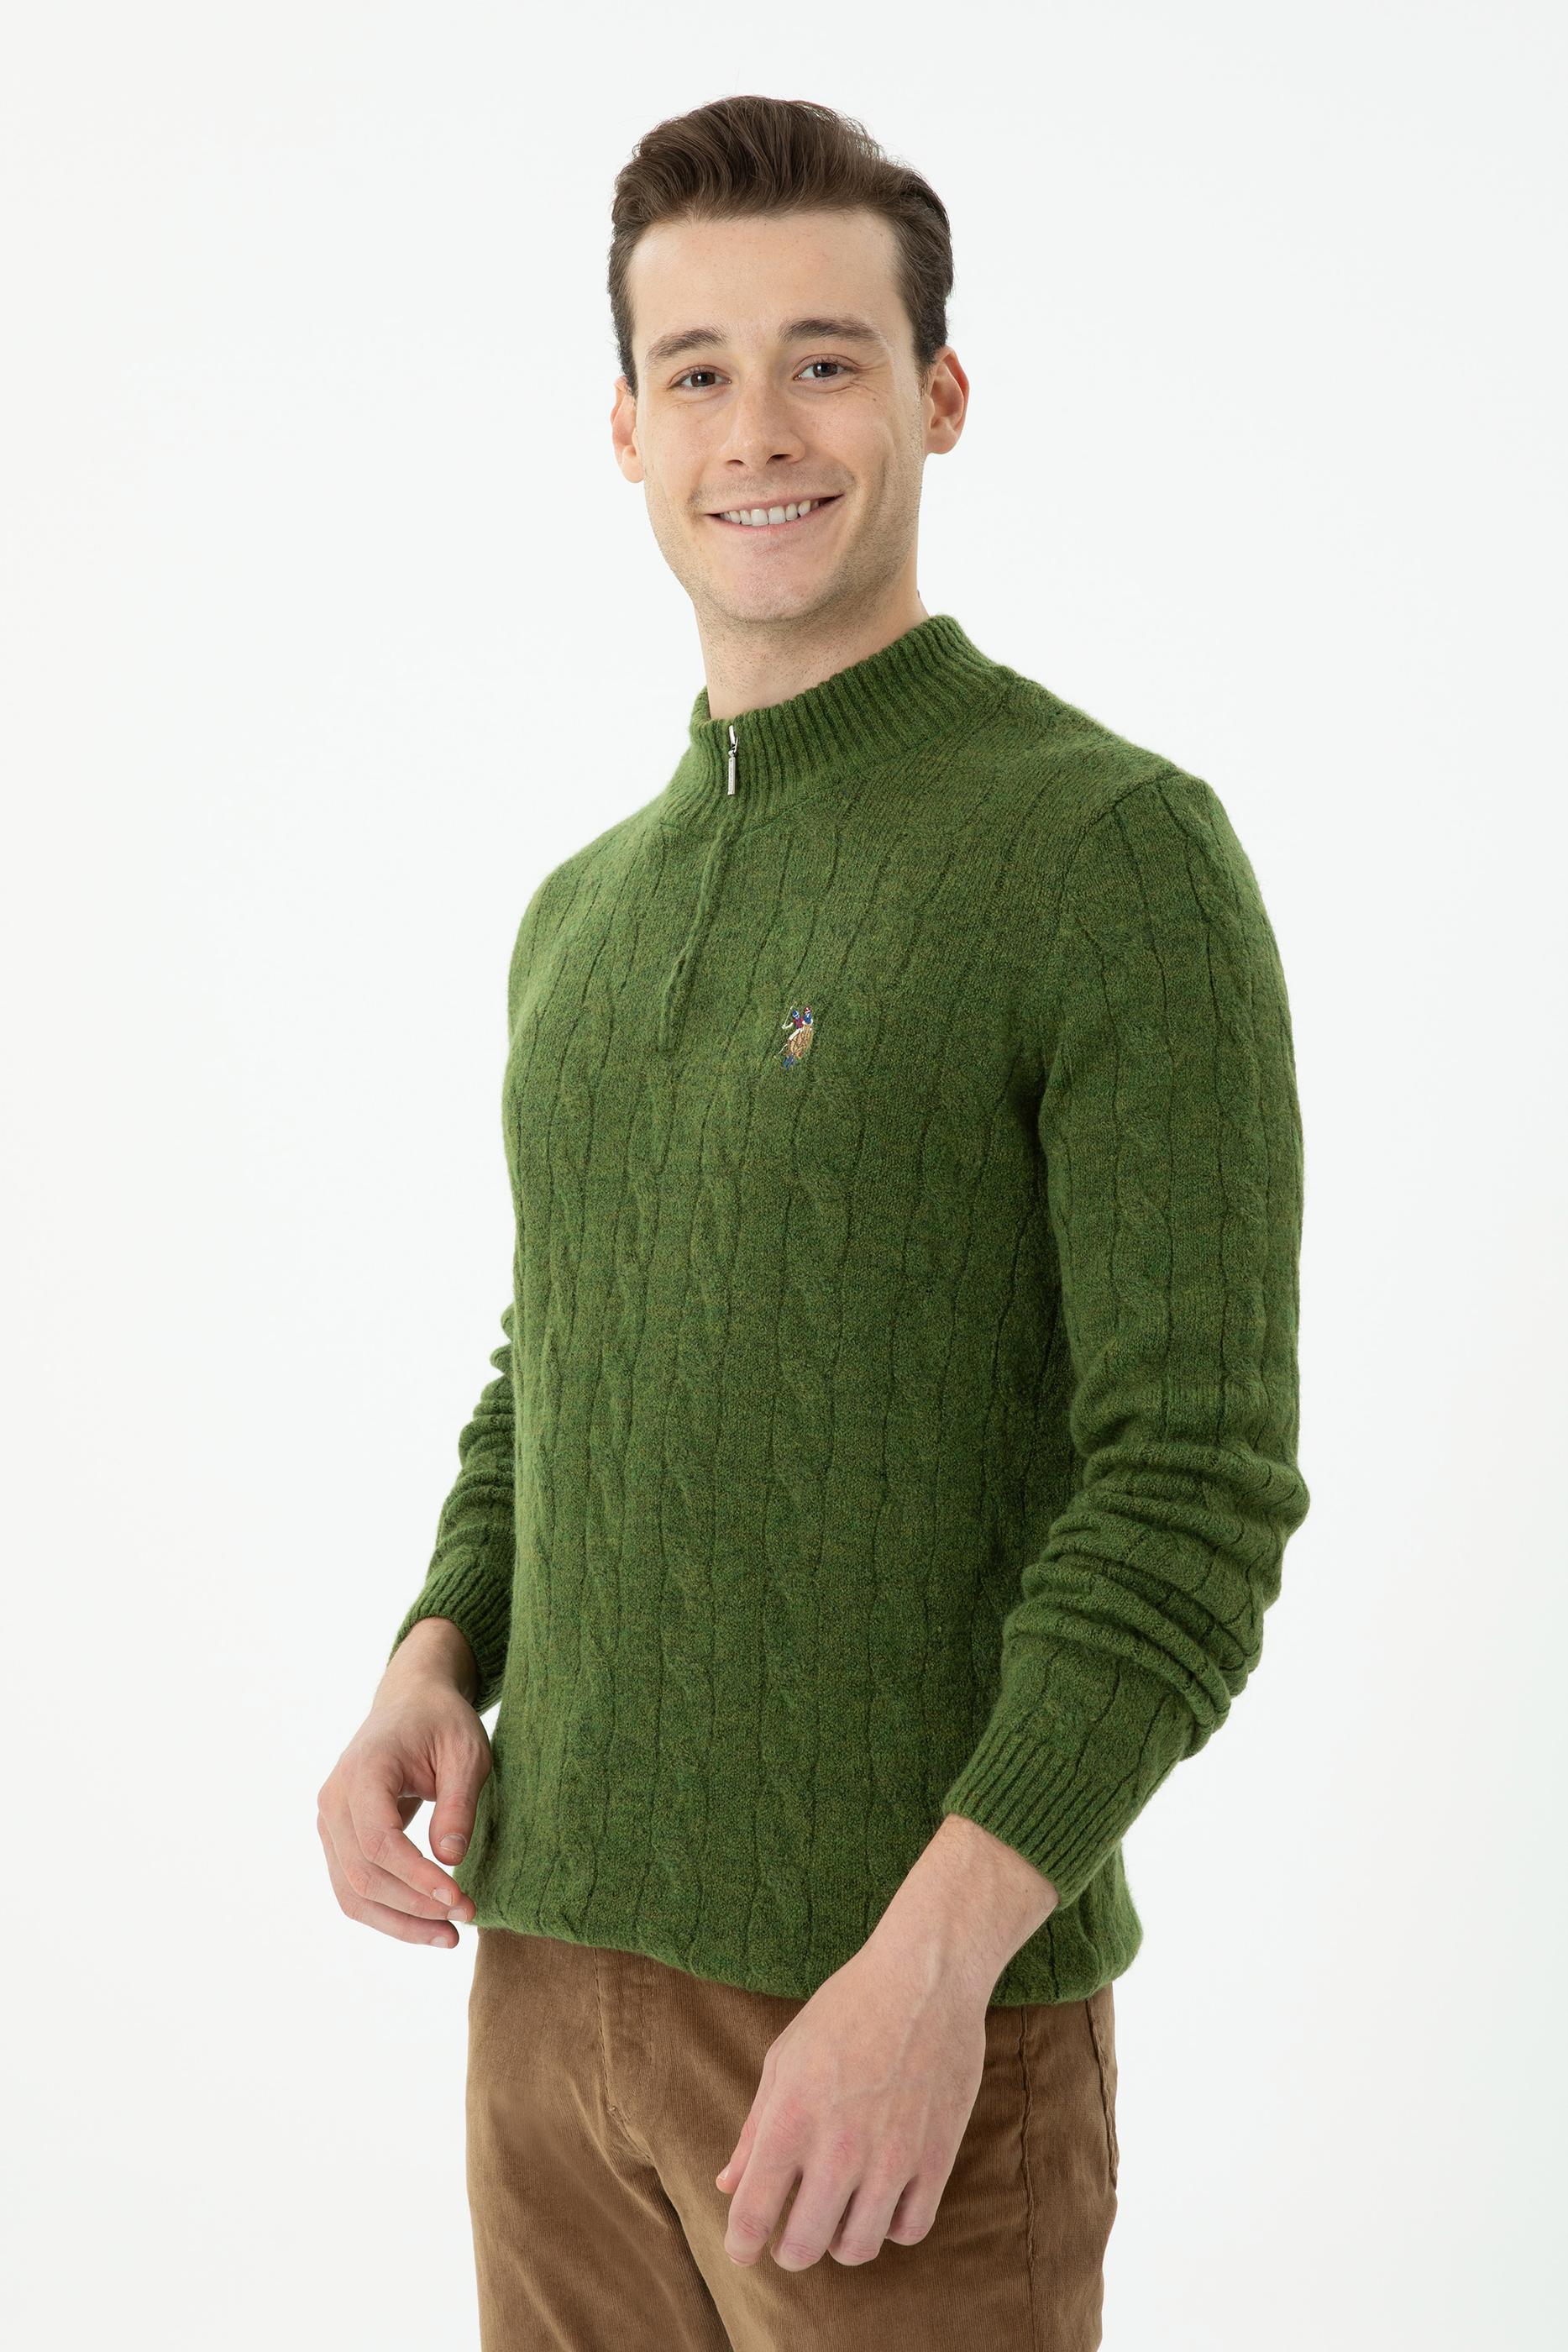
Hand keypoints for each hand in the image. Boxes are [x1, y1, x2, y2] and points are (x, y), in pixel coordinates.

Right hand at [316, 1622, 491, 1945]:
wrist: (411, 1703)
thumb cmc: (442, 1723)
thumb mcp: (466, 1753)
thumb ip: (459, 1804)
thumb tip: (450, 1860)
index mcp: (363, 1771)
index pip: (379, 1842)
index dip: (417, 1879)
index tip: (459, 1899)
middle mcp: (334, 1800)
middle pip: (363, 1875)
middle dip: (416, 1907)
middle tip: (468, 1918)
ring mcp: (330, 1822)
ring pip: (352, 1893)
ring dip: (400, 1923)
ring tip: (449, 1937)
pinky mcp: (338, 1840)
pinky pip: (353, 1889)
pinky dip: (388, 1913)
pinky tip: (427, 1925)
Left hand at [713, 1937, 988, 2269]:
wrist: (924, 1976)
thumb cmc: (845, 2009)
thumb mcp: (784, 2057)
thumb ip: (754, 2128)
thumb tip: (728, 2185)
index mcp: (791, 2118)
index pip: (753, 2215)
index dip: (740, 2245)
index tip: (743, 2249)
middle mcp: (838, 2147)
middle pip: (803, 2247)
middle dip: (789, 2250)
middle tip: (791, 2233)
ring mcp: (891, 2157)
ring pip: (857, 2248)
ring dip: (840, 2241)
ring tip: (839, 2212)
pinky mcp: (936, 2158)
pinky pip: (909, 2230)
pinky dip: (891, 2226)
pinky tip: (883, 2199)